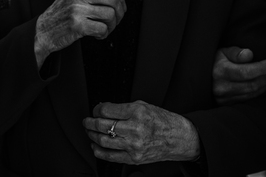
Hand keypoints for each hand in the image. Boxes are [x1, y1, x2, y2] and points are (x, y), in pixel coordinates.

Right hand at [34, 0, 125, 67]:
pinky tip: (97, 35)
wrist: (42, 31)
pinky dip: (103, 34)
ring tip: (105, 29)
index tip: (121, 5)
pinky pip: (102, 29)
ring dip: (112, 25)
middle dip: (120, 12)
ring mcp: (77, 9)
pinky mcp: (77, 25)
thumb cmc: (60, 15)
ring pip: (110, 14)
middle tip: (117, 20)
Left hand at [83, 101, 199, 164]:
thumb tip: (104, 109)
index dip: (96, 109)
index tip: (95, 109)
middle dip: (90, 122)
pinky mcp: (133, 158)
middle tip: (87, 120)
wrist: (177, 138)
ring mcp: (133, 146)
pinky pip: (110, 156)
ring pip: (103, 141)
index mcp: (137, 112)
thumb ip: (123, 107)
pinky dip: (98, 151)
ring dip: (91, 135)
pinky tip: (95, 145)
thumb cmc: (162, 120)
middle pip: (102, 125)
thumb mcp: (144, 106)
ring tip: (89, 131)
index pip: (106, 110)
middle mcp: (135, 129)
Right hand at [213, 47, 265, 104]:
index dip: (263, 68)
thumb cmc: (215, 61)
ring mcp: (226, 99)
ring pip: (253, 94)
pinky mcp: (230, 105)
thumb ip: (236, 52)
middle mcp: (222, 88)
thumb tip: (250, 54)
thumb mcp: (222, 51)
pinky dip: (263, 92)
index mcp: (220, 72)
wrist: (202, 77)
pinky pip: (251, 99)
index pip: (245, 72)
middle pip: (252, 85)